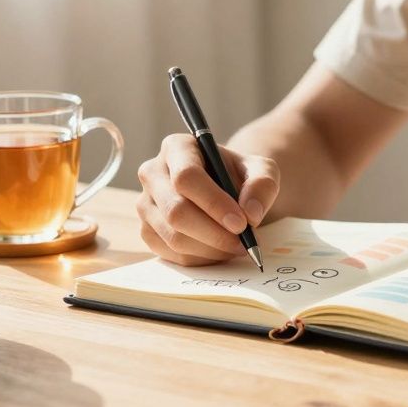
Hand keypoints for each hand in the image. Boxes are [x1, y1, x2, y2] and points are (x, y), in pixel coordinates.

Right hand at [136, 134, 279, 265]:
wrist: (226, 189)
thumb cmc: (240, 176)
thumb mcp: (262, 170)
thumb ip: (262, 185)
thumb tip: (250, 213)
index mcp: (177, 147)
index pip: (186, 177)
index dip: (214, 203)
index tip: (241, 223)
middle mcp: (153, 172)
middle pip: (176, 211)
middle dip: (214, 233)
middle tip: (243, 243)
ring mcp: (145, 204)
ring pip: (173, 236)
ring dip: (210, 249)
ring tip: (237, 246)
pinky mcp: (146, 230)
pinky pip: (171, 253)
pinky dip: (201, 259)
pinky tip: (220, 250)